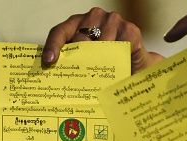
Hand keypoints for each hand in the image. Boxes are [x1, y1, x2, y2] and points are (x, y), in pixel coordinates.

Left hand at [42, 7, 162, 72]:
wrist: (138, 68)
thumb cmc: (110, 66)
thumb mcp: (88, 63)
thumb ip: (73, 62)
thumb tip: (54, 73)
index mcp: (79, 23)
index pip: (60, 32)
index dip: (53, 46)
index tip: (49, 61)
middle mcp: (95, 17)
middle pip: (80, 37)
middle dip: (77, 58)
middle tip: (75, 76)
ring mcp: (113, 21)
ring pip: (100, 41)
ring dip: (98, 59)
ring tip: (96, 76)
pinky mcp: (130, 30)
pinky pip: (119, 45)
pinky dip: (116, 58)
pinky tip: (115, 67)